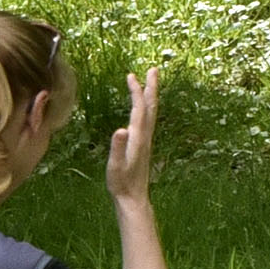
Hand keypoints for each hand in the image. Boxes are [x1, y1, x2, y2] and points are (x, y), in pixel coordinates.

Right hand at [104, 70, 161, 204]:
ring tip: (150, 83)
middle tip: (154, 69)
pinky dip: (146, 108)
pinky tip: (142, 109)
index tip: (131, 75)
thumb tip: (120, 130)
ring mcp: (146, 141)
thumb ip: (118, 148)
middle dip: (152, 88)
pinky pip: (147, 121)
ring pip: (151, 113)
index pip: (139, 109)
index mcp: (138, 138)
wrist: (133, 199)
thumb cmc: (122, 183)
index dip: (136, 92)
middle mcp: (145, 137)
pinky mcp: (143, 146)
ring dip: (150, 96)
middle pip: (151, 107)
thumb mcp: (116, 166)